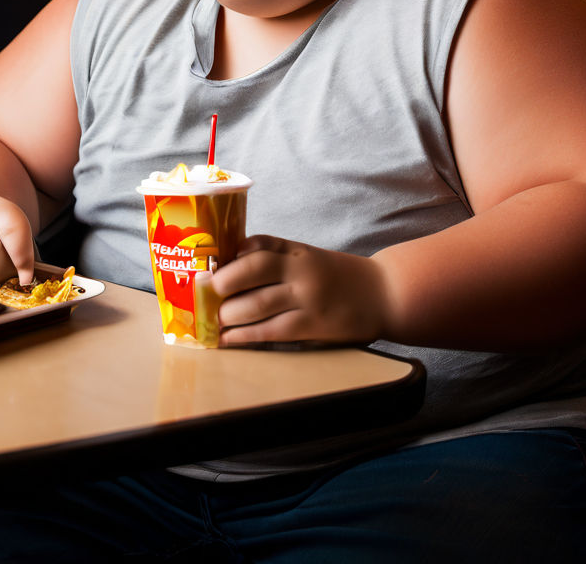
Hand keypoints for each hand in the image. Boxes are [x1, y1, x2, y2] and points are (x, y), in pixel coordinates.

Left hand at [210, 235, 386, 346]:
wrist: (385, 294)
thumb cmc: (337, 276)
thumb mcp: (306, 256)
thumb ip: (272, 255)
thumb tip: (228, 262)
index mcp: (296, 249)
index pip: (255, 245)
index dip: (226, 257)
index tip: (202, 268)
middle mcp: (300, 269)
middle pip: (252, 270)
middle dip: (221, 283)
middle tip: (200, 294)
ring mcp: (307, 297)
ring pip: (257, 304)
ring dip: (228, 313)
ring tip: (212, 320)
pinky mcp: (313, 325)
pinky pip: (271, 330)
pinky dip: (245, 336)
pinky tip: (228, 339)